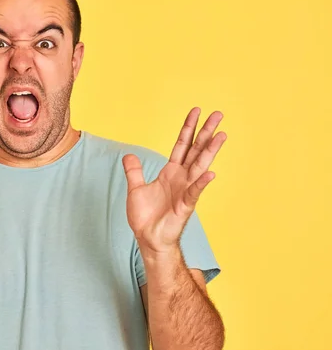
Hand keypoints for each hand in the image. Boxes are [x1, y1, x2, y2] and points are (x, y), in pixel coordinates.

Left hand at [123, 108, 225, 254]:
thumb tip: (128, 155)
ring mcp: (185, 190)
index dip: (188, 128)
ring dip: (209, 151)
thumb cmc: (145, 216)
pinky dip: (201, 182)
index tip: (196, 111)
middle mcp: (181, 178)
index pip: (181, 145)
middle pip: (195, 150)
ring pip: (199, 166)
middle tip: (218, 114)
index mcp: (170, 172)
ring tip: (221, 135)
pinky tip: (210, 172)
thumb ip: (134, 171)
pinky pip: (194, 192)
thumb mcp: (135, 189)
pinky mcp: (185, 206)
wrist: (147, 238)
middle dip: (205, 132)